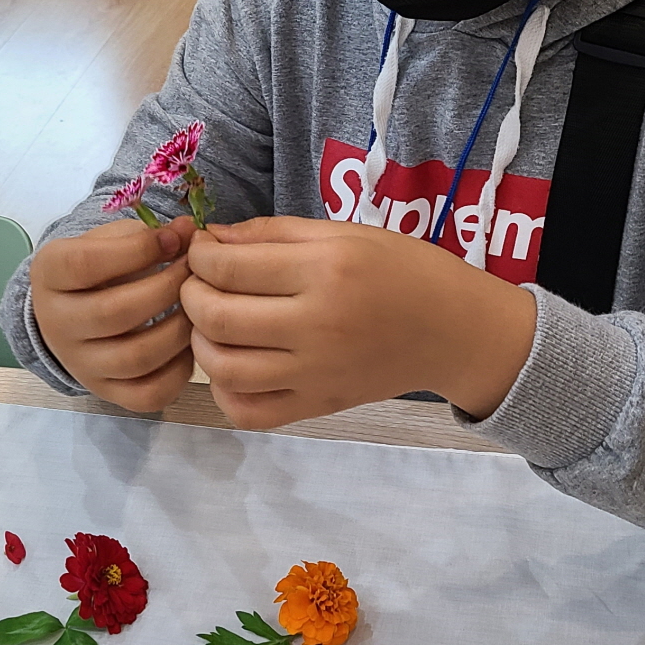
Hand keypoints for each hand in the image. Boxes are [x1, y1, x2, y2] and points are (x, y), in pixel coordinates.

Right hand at [29, 217, 197, 410]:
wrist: (74, 314)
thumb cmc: (99, 268)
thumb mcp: (112, 240)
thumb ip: (149, 234)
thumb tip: (189, 231)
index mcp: (50, 274)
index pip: (85, 264)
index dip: (138, 250)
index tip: (174, 239)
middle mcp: (57, 324)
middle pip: (114, 313)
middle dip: (167, 288)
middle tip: (196, 272)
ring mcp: (81, 364)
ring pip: (135, 357)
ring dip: (179, 328)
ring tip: (198, 306)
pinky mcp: (107, 392)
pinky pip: (148, 394)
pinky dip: (180, 370)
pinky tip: (188, 343)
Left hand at [180, 216, 537, 428]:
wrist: (454, 331)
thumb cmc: (404, 270)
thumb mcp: (345, 232)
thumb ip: (274, 232)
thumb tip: (212, 239)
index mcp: (325, 271)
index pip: (228, 268)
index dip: (199, 256)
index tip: (202, 249)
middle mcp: (316, 326)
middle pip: (216, 317)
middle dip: (190, 295)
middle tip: (199, 282)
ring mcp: (315, 373)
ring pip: (222, 368)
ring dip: (200, 342)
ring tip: (212, 322)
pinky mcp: (318, 406)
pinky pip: (250, 412)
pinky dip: (225, 391)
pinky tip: (233, 364)